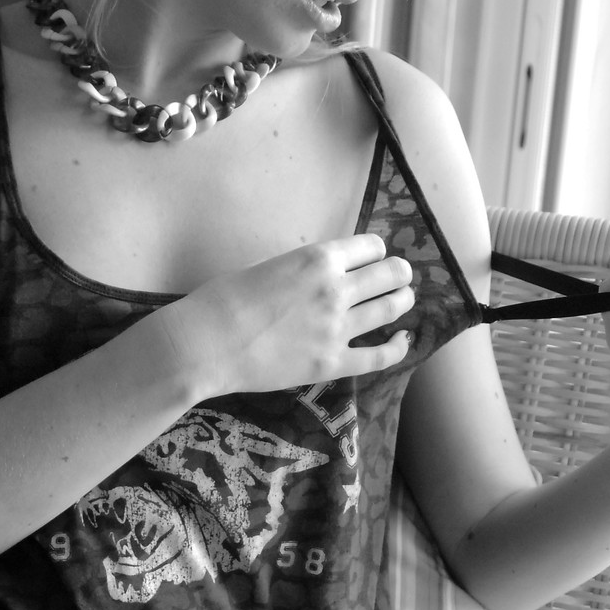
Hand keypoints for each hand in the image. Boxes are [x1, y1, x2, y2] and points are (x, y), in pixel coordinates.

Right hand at [165, 233, 415, 397]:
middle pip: (390, 274)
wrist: (206, 343)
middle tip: (399, 276)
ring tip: (403, 299)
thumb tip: (316, 277)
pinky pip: (380, 356)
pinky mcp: (332, 363)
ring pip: (392, 308)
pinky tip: (404, 340)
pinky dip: (398, 347)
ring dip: (403, 300)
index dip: (375, 251)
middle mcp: (336, 289)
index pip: (370, 247)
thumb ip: (301, 271)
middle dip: (399, 272)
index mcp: (318, 259)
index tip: (374, 258)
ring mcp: (337, 328)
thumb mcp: (268, 267)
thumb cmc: (222, 300)